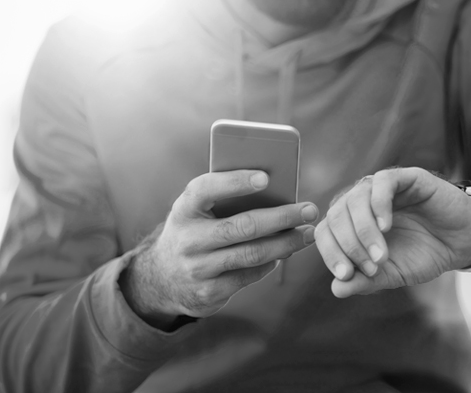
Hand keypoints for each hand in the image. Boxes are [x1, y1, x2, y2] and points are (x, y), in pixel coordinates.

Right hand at [120, 170, 317, 326]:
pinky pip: (249, 275)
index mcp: (184, 209)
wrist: (161, 278)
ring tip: (308, 233)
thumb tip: (275, 191)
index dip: (235, 182)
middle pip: (242, 226)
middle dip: (281, 217)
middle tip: (309, 210)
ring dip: (286, 243)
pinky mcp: (209, 292)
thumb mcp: (195, 211)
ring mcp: (198, 268)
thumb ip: (222, 199)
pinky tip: (285, 252)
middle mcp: (188, 239)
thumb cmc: (192, 231)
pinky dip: (271, 262)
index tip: (266, 177)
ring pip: (252, 254)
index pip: (206, 189)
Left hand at [314, 167, 470, 297]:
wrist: (463, 243)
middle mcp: (361, 201)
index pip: (326, 231)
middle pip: (336, 215)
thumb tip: (336, 289)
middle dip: (349, 245)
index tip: (344, 275)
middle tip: (369, 267)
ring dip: (364, 230)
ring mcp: (380, 187)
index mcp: (351, 222)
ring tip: (380, 255)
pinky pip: (382, 182)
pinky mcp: (405, 177)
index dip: (330, 253)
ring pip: (355, 198)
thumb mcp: (392, 274)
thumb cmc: (424, 254)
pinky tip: (386, 225)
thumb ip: (365, 280)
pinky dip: (379, 204)